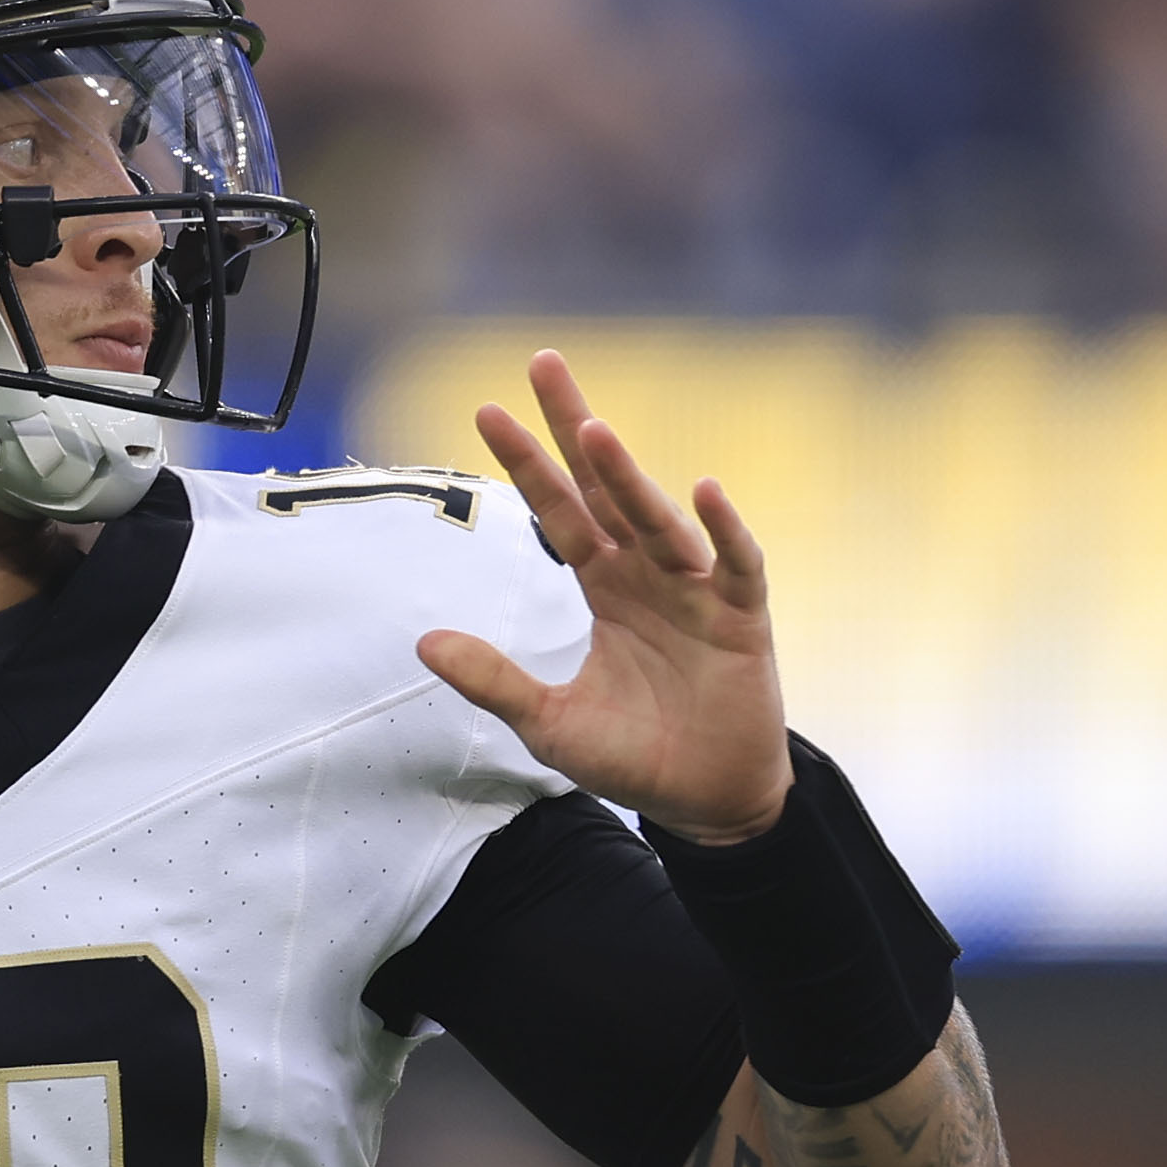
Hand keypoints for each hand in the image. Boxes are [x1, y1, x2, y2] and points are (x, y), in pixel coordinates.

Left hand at [415, 350, 792, 844]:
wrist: (705, 803)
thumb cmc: (634, 755)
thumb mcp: (546, 721)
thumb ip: (493, 679)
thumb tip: (424, 641)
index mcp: (604, 585)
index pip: (559, 510)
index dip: (527, 462)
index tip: (486, 410)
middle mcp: (648, 574)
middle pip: (606, 486)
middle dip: (575, 426)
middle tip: (543, 364)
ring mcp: (697, 592)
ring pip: (659, 520)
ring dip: (629, 476)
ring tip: (595, 431)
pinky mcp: (742, 621)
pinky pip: (736, 565)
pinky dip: (724, 530)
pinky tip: (704, 492)